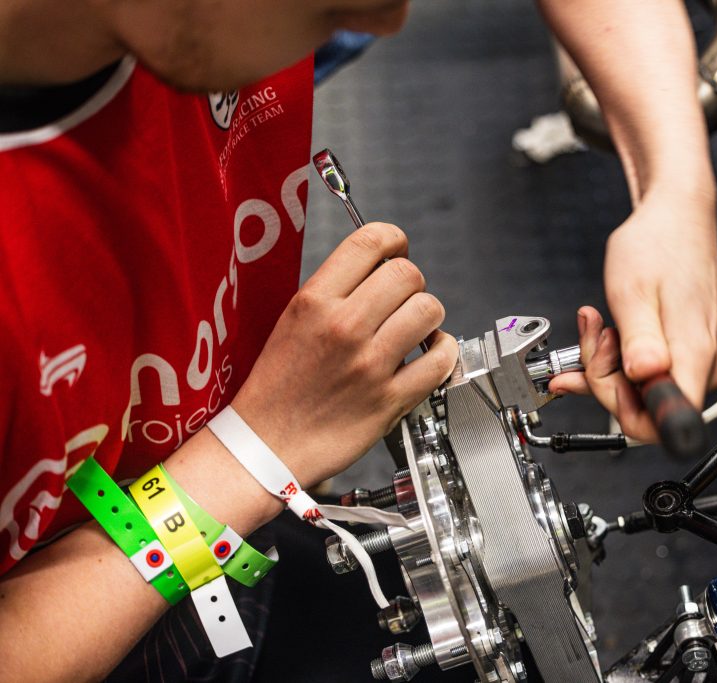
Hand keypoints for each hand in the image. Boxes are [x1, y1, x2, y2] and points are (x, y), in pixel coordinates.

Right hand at [231, 222, 457, 486]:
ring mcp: (370, 364)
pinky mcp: (391, 400)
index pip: (369, 242)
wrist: (264, 447)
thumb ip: (334, 292)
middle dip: (411, 282)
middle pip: (407, 273)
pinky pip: (440, 359)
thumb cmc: (276, 388)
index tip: (397, 249)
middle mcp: (343, 327)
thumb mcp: (291, 322)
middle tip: (403, 299)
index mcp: (313, 302)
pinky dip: (443, 352)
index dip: (393, 239)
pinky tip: (430, 354)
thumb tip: (379, 268)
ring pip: (429, 309)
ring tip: (416, 327)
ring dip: (428, 316)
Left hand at [549, 191, 716, 440]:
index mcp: (696, 356)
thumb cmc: (658, 245)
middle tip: (595, 336)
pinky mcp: (689, 354)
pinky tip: (603, 336)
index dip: (622, 408)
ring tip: (599, 325)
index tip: (602, 374)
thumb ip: (638, 341)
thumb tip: (644, 378)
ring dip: (608, 366)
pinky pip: (647, 375)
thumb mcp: (633, 291)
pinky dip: (617, 361)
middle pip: (646, 410)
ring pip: (642, 392)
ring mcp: (699, 361)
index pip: (662, 425)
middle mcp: (705, 367)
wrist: (676, 217)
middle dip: (606, 378)